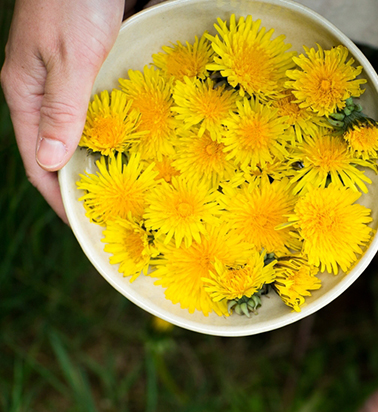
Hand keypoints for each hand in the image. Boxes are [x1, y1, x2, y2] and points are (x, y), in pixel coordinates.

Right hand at [1, 0, 124, 221]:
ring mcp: (72, 74)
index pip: (38, 159)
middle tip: (123, 214)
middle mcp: (46, 87)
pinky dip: (128, 122)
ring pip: (90, 126)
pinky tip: (154, 138)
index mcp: (26, 91)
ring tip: (141, 186)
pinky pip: (111, 102)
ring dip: (112, 153)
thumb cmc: (75, 2)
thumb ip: (63, 109)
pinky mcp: (96, 60)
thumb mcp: (71, 59)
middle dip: (89, 179)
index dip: (60, 196)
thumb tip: (51, 162)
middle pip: (65, 147)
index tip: (87, 227)